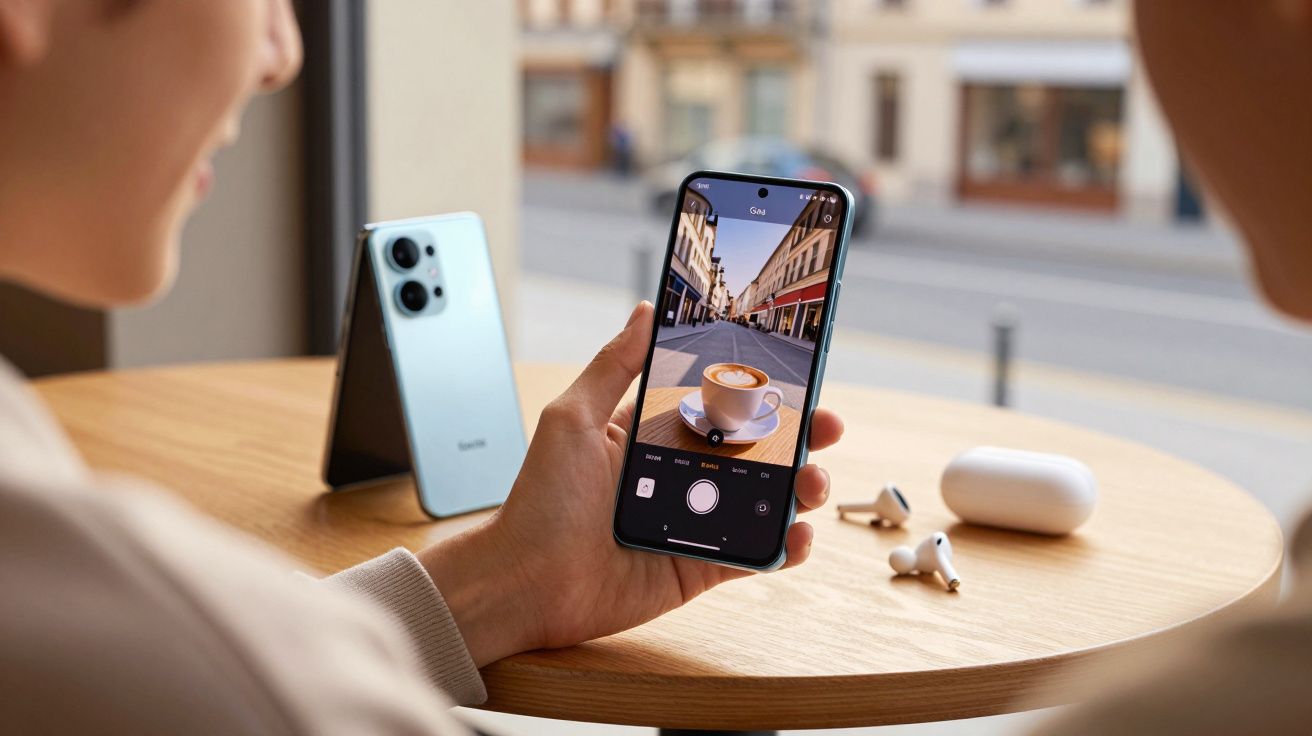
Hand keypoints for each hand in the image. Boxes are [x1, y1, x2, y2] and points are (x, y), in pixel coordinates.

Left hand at [419, 302, 843, 666]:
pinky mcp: (698, 570)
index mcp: (652, 436)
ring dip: (800, 489)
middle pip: (753, 452)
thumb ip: (613, 364)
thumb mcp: (572, 418)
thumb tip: (644, 310)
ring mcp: (693, 525)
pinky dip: (782, 548)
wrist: (524, 583)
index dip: (761, 394)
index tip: (797, 379)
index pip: (719, 407)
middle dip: (797, 438)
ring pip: (763, 502)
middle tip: (826, 428)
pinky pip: (751, 556)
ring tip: (813, 483)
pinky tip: (796, 535)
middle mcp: (678, 477)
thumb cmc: (538, 502)